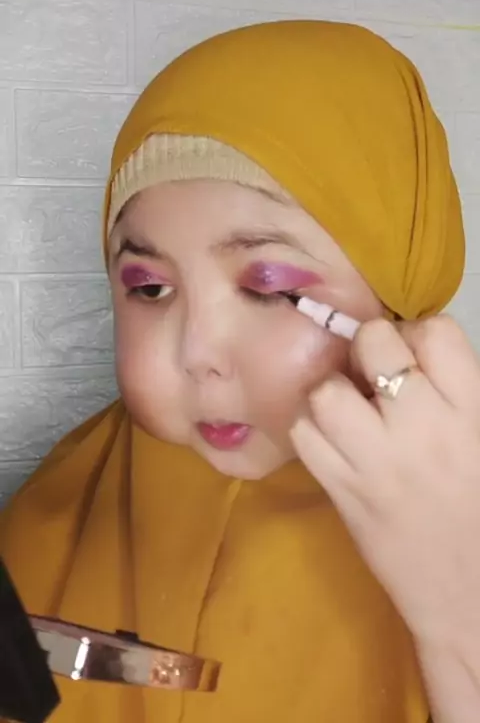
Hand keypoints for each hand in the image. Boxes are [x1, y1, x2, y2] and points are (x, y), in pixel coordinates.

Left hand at [290, 315, 479, 645]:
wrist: (471, 597)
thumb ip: (458, 391)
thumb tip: (414, 349)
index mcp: (472, 409)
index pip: (436, 332)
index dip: (417, 335)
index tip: (412, 356)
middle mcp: (423, 425)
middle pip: (374, 344)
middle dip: (369, 349)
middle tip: (373, 375)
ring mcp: (376, 459)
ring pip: (328, 390)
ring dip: (333, 392)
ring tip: (347, 410)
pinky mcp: (342, 491)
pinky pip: (304, 435)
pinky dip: (310, 428)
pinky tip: (330, 439)